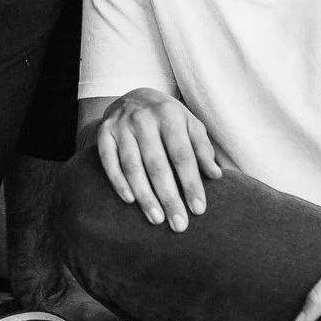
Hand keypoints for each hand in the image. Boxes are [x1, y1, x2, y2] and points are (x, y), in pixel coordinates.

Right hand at [93, 88, 220, 230]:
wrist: (132, 96)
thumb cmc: (168, 117)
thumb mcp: (189, 124)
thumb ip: (202, 148)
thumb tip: (216, 175)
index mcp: (170, 115)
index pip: (182, 155)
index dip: (191, 183)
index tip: (198, 209)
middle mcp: (144, 118)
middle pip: (158, 165)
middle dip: (169, 197)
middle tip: (179, 224)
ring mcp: (121, 126)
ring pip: (132, 167)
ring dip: (145, 196)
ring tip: (157, 219)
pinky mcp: (104, 134)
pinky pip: (109, 162)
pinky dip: (118, 182)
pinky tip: (130, 201)